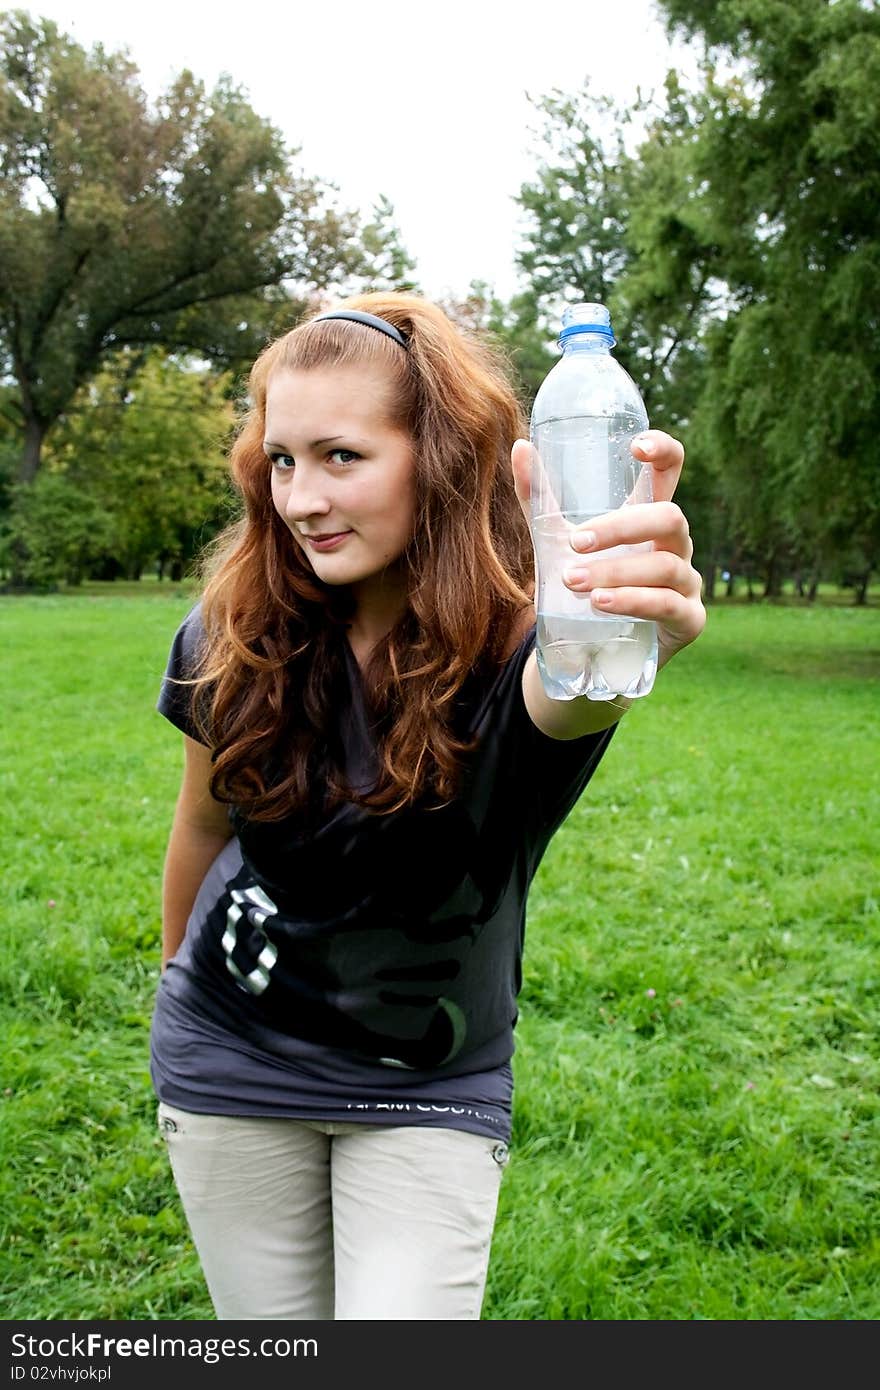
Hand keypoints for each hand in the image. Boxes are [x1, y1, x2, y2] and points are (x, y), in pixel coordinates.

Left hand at [510, 429, 705, 668]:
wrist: (594, 649)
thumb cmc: (586, 581)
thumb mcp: (557, 540)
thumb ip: (539, 499)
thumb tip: (520, 446)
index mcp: (649, 517)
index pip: (671, 471)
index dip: (664, 451)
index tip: (636, 446)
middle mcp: (675, 544)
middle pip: (669, 518)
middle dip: (621, 528)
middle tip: (575, 541)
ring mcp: (687, 582)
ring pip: (663, 566)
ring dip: (614, 571)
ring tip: (572, 581)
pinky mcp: (689, 619)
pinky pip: (667, 605)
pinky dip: (632, 601)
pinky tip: (601, 602)